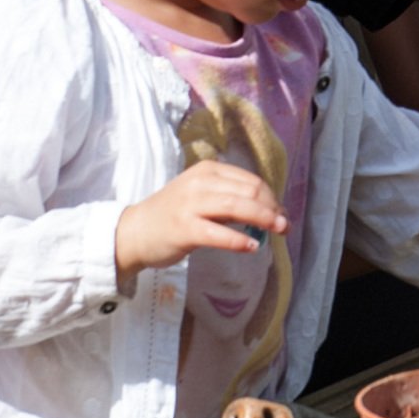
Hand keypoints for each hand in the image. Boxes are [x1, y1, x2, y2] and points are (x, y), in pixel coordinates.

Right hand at [115, 161, 287, 279]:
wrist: (135, 231)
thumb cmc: (172, 215)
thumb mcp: (202, 196)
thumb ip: (230, 199)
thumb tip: (268, 210)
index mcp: (208, 170)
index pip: (250, 180)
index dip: (271, 197)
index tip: (280, 213)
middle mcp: (200, 182)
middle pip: (249, 190)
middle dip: (272, 208)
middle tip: (283, 225)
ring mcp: (191, 204)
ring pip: (237, 206)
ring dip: (264, 219)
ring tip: (279, 231)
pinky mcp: (185, 228)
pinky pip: (219, 233)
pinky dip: (239, 240)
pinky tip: (252, 247)